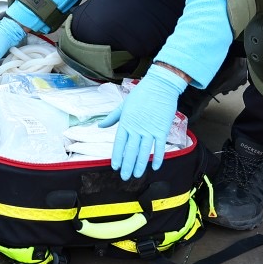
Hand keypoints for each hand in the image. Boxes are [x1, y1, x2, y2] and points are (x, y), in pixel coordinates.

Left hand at [98, 66, 185, 180]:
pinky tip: (155, 167)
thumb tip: (100, 126)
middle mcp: (137, 128)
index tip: (114, 167)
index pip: (119, 143)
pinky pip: (160, 147)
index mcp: (126, 123)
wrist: (160, 86)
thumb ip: (112, 118)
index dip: (117, 156)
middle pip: (131, 150)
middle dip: (127, 165)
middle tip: (125, 177)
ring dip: (140, 164)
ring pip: (144, 151)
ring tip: (136, 175)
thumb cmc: (141, 94)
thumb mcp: (123, 105)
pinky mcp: (162, 130)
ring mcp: (150, 130)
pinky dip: (158, 157)